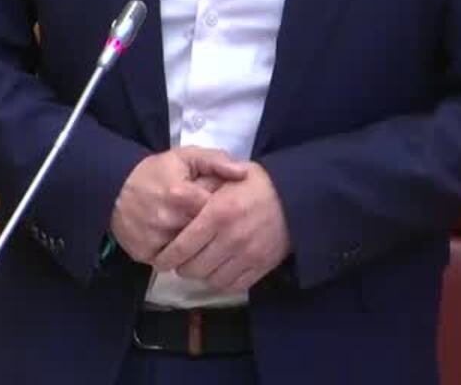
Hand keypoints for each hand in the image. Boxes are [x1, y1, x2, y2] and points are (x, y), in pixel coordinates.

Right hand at [109, 147, 247, 263]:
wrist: (116, 187)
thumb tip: (244, 172)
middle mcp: (166, 219)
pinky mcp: (143, 253)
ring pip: (188, 252)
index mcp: (180, 194)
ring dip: (196, 247)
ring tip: (199, 236)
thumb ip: (217, 161)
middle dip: (211, 231)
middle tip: (213, 224)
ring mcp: (153, 239)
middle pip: (203, 235)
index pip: (216, 212)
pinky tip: (180, 245)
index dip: (222, 211)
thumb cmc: (158, 172)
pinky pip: (170, 261)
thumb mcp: (187, 157)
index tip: (223, 207)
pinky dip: (177, 256)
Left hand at [151, 162, 291, 293]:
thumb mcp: (229, 176)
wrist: (298, 197)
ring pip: (210, 280)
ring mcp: (247, 255)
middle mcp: (230, 238)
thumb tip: (177, 201)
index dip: (167, 257)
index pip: (181, 247)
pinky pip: (232, 285)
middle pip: (193, 268)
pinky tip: (219, 270)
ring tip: (200, 265)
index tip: (162, 258)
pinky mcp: (260, 267)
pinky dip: (221, 281)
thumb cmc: (259, 184)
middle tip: (182, 260)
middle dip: (182, 266)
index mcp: (218, 214)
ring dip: (202, 275)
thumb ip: (202, 189)